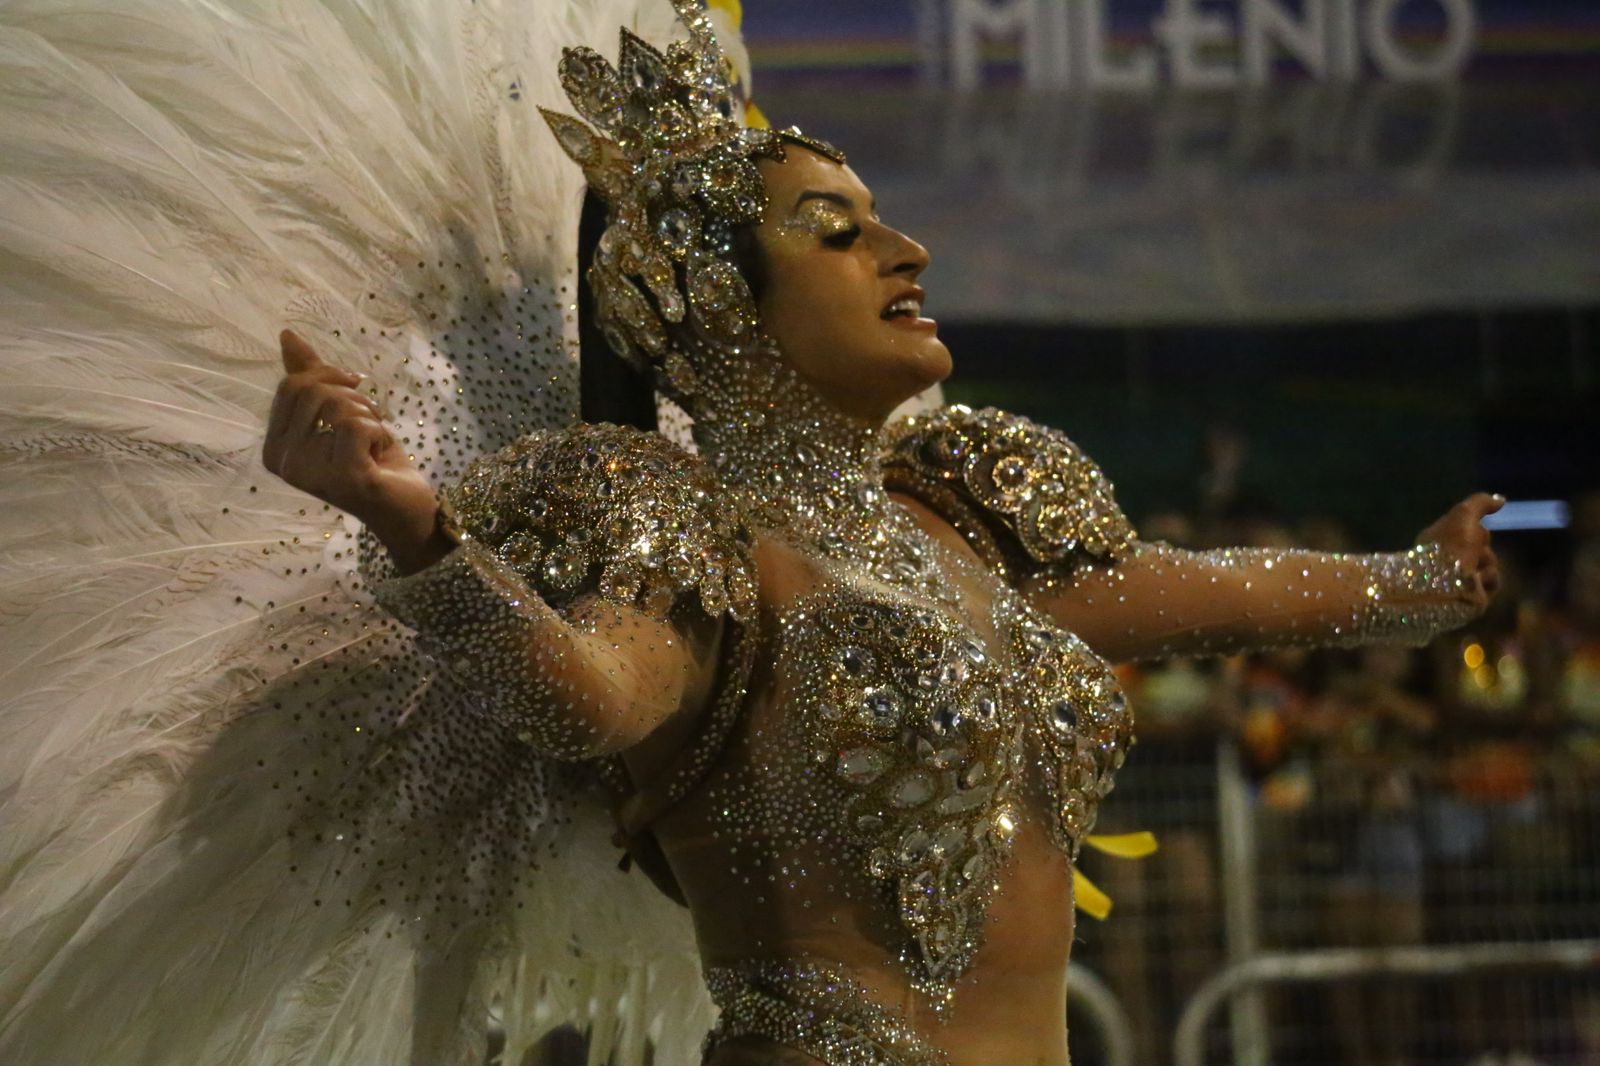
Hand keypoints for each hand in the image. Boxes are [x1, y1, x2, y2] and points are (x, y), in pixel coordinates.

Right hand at [263, 331, 444, 569]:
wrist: (406, 507)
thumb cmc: (371, 460)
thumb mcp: (340, 413)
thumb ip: (312, 377)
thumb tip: (287, 335)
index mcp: (274, 448)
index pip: (292, 385)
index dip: (330, 378)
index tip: (355, 395)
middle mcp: (283, 463)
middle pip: (312, 390)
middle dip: (352, 397)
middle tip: (368, 424)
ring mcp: (310, 473)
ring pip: (337, 404)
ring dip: (368, 416)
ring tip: (373, 443)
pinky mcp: (342, 477)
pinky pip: (358, 424)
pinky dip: (379, 433)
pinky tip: (379, 457)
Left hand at [1414, 493, 1503, 612]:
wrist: (1447, 586)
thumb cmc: (1451, 545)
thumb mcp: (1463, 514)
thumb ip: (1480, 503)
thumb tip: (1500, 499)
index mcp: (1438, 537)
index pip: (1467, 526)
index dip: (1473, 527)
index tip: (1470, 530)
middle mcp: (1446, 556)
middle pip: (1481, 542)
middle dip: (1481, 544)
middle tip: (1470, 550)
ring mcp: (1459, 576)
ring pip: (1490, 561)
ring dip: (1486, 563)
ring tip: (1472, 570)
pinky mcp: (1473, 594)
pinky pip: (1493, 580)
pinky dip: (1488, 579)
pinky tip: (1477, 582)